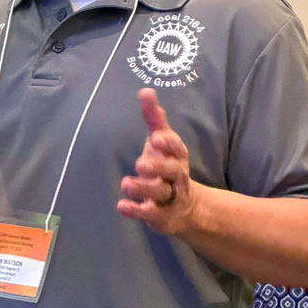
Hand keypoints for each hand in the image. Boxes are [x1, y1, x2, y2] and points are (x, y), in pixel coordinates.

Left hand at [117, 88, 195, 233]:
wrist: (186, 207)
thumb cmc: (167, 164)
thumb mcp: (162, 141)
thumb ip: (154, 118)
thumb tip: (146, 91)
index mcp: (177, 156)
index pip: (176, 147)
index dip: (167, 143)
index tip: (154, 137)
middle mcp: (176, 177)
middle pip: (173, 172)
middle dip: (158, 167)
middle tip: (140, 164)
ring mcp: (170, 198)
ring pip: (160, 194)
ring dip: (143, 188)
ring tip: (125, 183)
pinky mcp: (160, 216)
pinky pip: (149, 214)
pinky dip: (136, 211)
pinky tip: (122, 206)